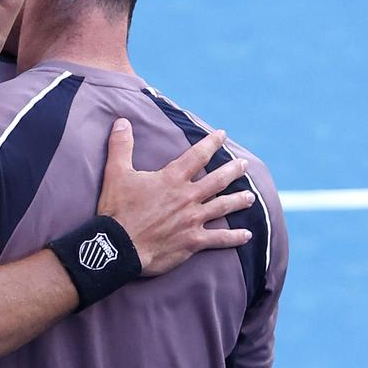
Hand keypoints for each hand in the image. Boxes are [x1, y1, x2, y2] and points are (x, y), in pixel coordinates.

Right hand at [96, 118, 253, 275]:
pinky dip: (235, 237)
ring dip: (239, 201)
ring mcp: (193, 220)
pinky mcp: (193, 242)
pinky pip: (220, 239)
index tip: (222, 135)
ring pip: (223, 206)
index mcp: (172, 179)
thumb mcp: (116, 173)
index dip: (211, 143)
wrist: (119, 246)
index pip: (197, 156)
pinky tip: (247, 235)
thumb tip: (122, 122)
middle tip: (245, 164)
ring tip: (251, 197)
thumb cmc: (117, 210)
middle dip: (233, 170)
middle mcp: (187, 197)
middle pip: (217, 180)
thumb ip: (121, 146)